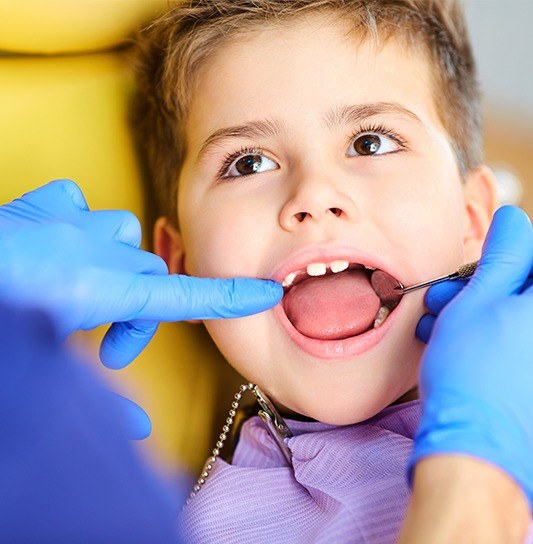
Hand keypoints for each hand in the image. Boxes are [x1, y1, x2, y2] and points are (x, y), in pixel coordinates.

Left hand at [0, 180, 282, 436]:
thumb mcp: (41, 372)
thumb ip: (96, 401)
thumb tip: (135, 431)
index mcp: (94, 287)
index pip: (179, 296)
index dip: (227, 298)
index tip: (265, 293)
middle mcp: (86, 247)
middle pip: (153, 274)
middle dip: (143, 316)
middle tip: (112, 353)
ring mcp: (59, 222)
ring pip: (123, 231)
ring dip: (119, 265)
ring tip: (88, 298)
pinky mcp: (34, 208)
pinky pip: (77, 205)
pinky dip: (80, 224)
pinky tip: (61, 242)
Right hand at [409, 205, 532, 505]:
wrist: (474, 446)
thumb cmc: (472, 370)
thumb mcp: (478, 300)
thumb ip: (502, 256)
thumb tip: (513, 219)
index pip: (530, 263)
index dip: (501, 259)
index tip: (473, 270)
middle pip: (520, 292)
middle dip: (478, 288)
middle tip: (443, 297)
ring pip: (510, 319)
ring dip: (472, 313)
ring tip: (435, 324)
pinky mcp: (526, 380)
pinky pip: (509, 345)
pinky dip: (483, 338)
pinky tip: (448, 342)